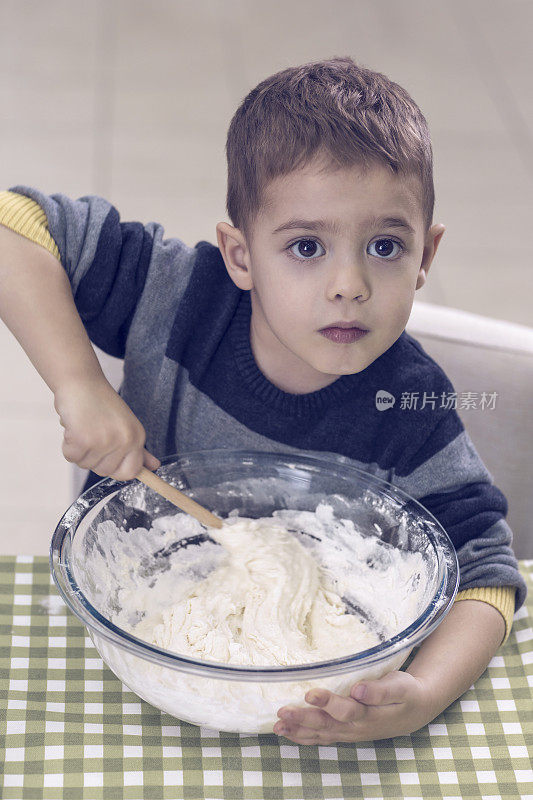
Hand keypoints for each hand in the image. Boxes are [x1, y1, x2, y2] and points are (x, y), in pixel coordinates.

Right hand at [54, 377, 160, 480]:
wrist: (81, 381)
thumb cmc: (101, 403)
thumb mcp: (126, 425)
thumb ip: (139, 450)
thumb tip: (154, 467)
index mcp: (137, 437)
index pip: (131, 472)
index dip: (116, 470)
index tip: (107, 461)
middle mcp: (125, 440)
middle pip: (105, 471)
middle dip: (94, 458)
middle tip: (92, 434)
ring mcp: (105, 441)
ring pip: (86, 465)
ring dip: (80, 450)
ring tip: (83, 427)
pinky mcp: (83, 440)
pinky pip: (71, 457)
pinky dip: (67, 445)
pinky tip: (73, 427)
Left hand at [273, 671, 433, 744]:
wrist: (415, 710)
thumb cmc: (406, 692)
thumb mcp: (400, 686)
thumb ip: (380, 689)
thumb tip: (358, 689)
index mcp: (370, 714)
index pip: (345, 710)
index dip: (327, 702)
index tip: (309, 693)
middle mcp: (357, 727)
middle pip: (326, 725)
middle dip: (302, 719)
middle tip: (282, 712)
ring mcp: (350, 733)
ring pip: (320, 734)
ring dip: (298, 731)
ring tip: (277, 726)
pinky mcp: (345, 732)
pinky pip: (321, 738)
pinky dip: (303, 737)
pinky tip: (287, 733)